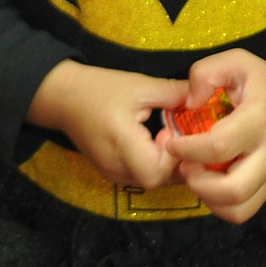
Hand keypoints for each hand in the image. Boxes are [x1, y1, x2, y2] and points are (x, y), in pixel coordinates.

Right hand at [28, 60, 187, 189]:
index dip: (174, 154)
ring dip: (166, 163)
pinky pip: (141, 177)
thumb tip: (202, 96)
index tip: (174, 129)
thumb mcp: (140, 85)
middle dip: (175, 159)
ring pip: (150, 181)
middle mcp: (116, 166)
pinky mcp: (112, 173)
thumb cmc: (100, 88)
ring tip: (169, 136)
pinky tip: (157, 143)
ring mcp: (113, 174)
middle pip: (156, 180)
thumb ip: (173, 93)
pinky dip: (154, 164)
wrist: (63, 97)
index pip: (156, 170)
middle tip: (177, 132)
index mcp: (121, 144)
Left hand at [163, 50, 265, 223]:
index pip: (220, 146)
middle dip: (198, 183)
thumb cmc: (265, 82)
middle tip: (184, 165)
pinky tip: (210, 183)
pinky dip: (221, 205)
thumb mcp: (237, 61)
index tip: (173, 142)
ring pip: (239, 209)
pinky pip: (244, 211)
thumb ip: (206, 73)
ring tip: (196, 175)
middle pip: (233, 189)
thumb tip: (188, 102)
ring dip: (208, 198)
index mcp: (259, 118)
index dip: (188, 149)